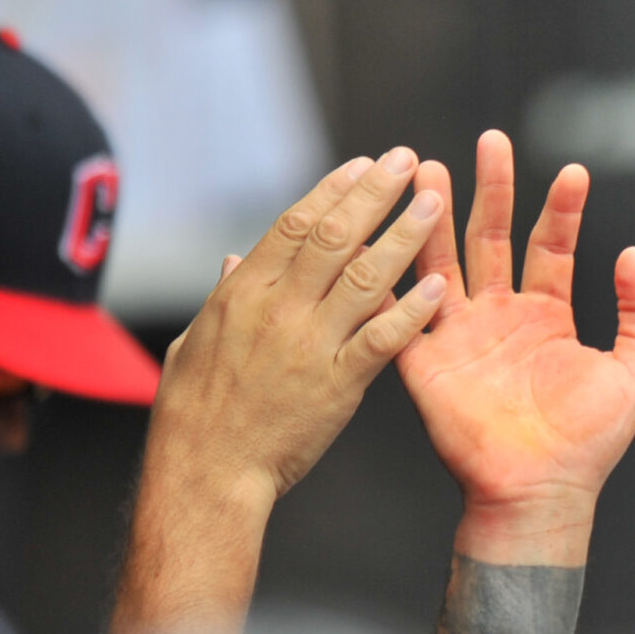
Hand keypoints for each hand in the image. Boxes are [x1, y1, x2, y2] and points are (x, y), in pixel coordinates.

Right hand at [145, 149, 449, 509]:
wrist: (205, 472)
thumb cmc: (196, 411)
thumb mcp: (195, 341)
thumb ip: (224, 297)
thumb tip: (235, 258)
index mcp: (242, 292)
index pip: (295, 225)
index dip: (334, 190)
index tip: (364, 164)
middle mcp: (277, 309)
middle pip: (335, 237)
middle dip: (375, 193)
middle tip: (408, 161)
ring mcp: (309, 345)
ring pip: (365, 277)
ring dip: (404, 236)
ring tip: (435, 203)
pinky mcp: (337, 384)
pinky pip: (382, 338)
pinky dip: (412, 309)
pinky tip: (438, 285)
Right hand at [398, 131, 634, 560]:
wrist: (542, 491)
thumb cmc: (592, 441)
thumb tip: (634, 252)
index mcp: (548, 316)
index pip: (552, 246)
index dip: (562, 208)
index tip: (574, 171)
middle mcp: (500, 317)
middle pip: (492, 238)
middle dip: (491, 188)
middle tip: (490, 139)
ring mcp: (460, 334)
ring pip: (442, 259)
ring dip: (435, 215)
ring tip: (427, 167)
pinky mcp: (425, 360)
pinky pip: (405, 309)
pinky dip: (399, 272)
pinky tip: (395, 230)